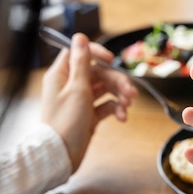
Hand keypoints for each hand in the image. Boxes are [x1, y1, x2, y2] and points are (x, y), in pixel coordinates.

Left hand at [41, 33, 137, 171]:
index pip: (80, 54)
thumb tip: (80, 37)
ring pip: (105, 90)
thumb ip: (82, 63)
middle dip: (116, 81)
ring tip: (128, 105)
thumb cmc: (65, 123)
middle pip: (98, 73)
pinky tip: (121, 117)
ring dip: (119, 95)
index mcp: (62, 75)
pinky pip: (106, 106)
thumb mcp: (77, 88)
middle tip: (131, 92)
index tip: (111, 59)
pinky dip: (115, 110)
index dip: (96, 53)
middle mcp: (70, 86)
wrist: (60, 156)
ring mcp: (80, 101)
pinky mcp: (88, 115)